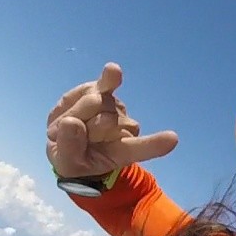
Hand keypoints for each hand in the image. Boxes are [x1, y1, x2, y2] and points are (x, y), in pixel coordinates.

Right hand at [45, 62, 178, 177]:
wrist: (64, 139)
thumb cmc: (72, 156)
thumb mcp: (66, 162)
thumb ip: (68, 147)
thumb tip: (72, 122)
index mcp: (120, 151)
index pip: (139, 148)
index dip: (154, 144)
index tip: (172, 138)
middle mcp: (123, 128)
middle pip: (104, 120)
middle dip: (81, 127)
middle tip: (70, 137)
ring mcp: (115, 107)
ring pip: (96, 102)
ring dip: (76, 112)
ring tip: (70, 124)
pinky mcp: (103, 89)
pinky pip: (107, 81)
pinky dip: (109, 78)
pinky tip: (111, 73)